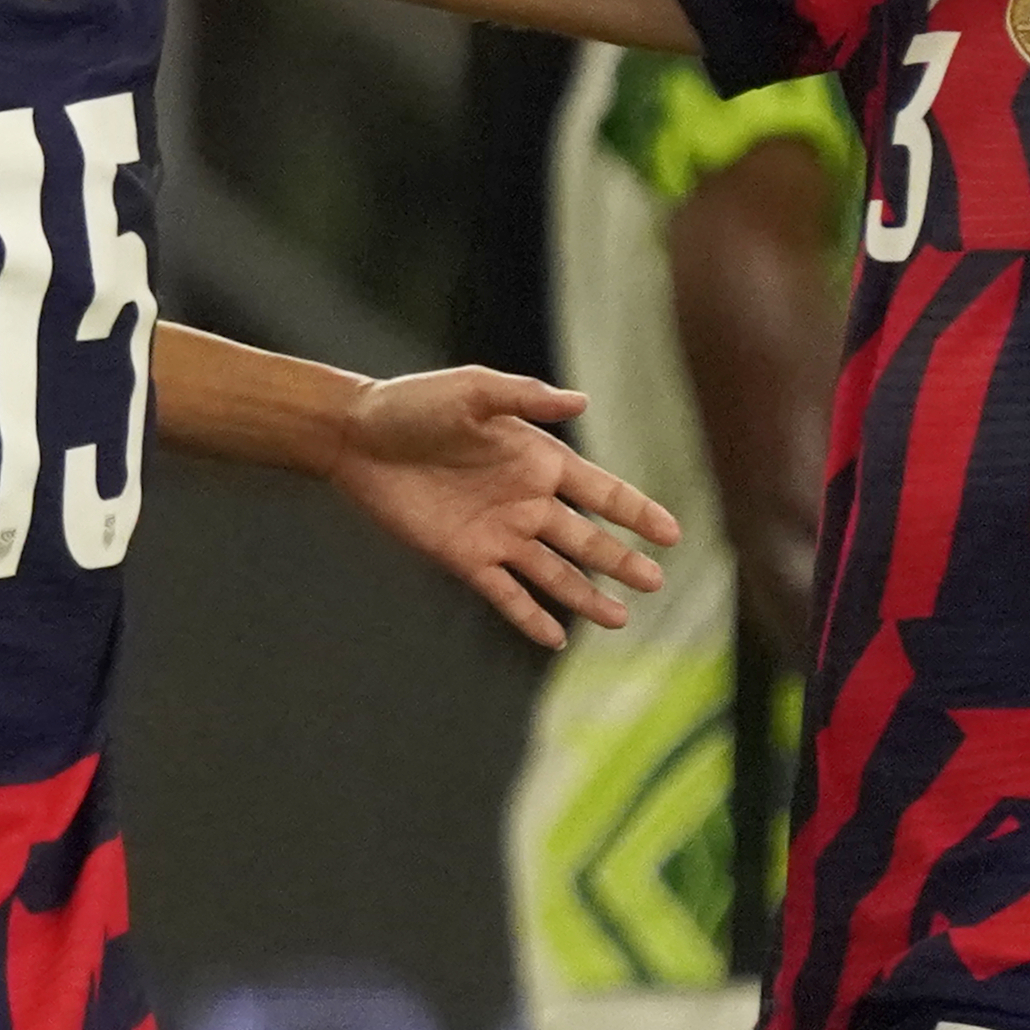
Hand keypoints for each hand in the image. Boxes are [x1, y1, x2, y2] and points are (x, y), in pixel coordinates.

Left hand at [323, 366, 676, 651]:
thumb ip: (526, 400)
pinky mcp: (464, 558)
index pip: (601, 491)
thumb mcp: (473, 391)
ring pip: (554, 572)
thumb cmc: (414, 405)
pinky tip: (556, 638)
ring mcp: (497, 533)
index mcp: (537, 460)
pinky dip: (530, 615)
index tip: (672, 534)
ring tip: (620, 619)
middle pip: (586, 538)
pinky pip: (505, 593)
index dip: (636, 512)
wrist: (357, 436)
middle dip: (621, 561)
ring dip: (586, 596)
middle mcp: (525, 501)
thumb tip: (581, 401)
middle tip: (655, 583)